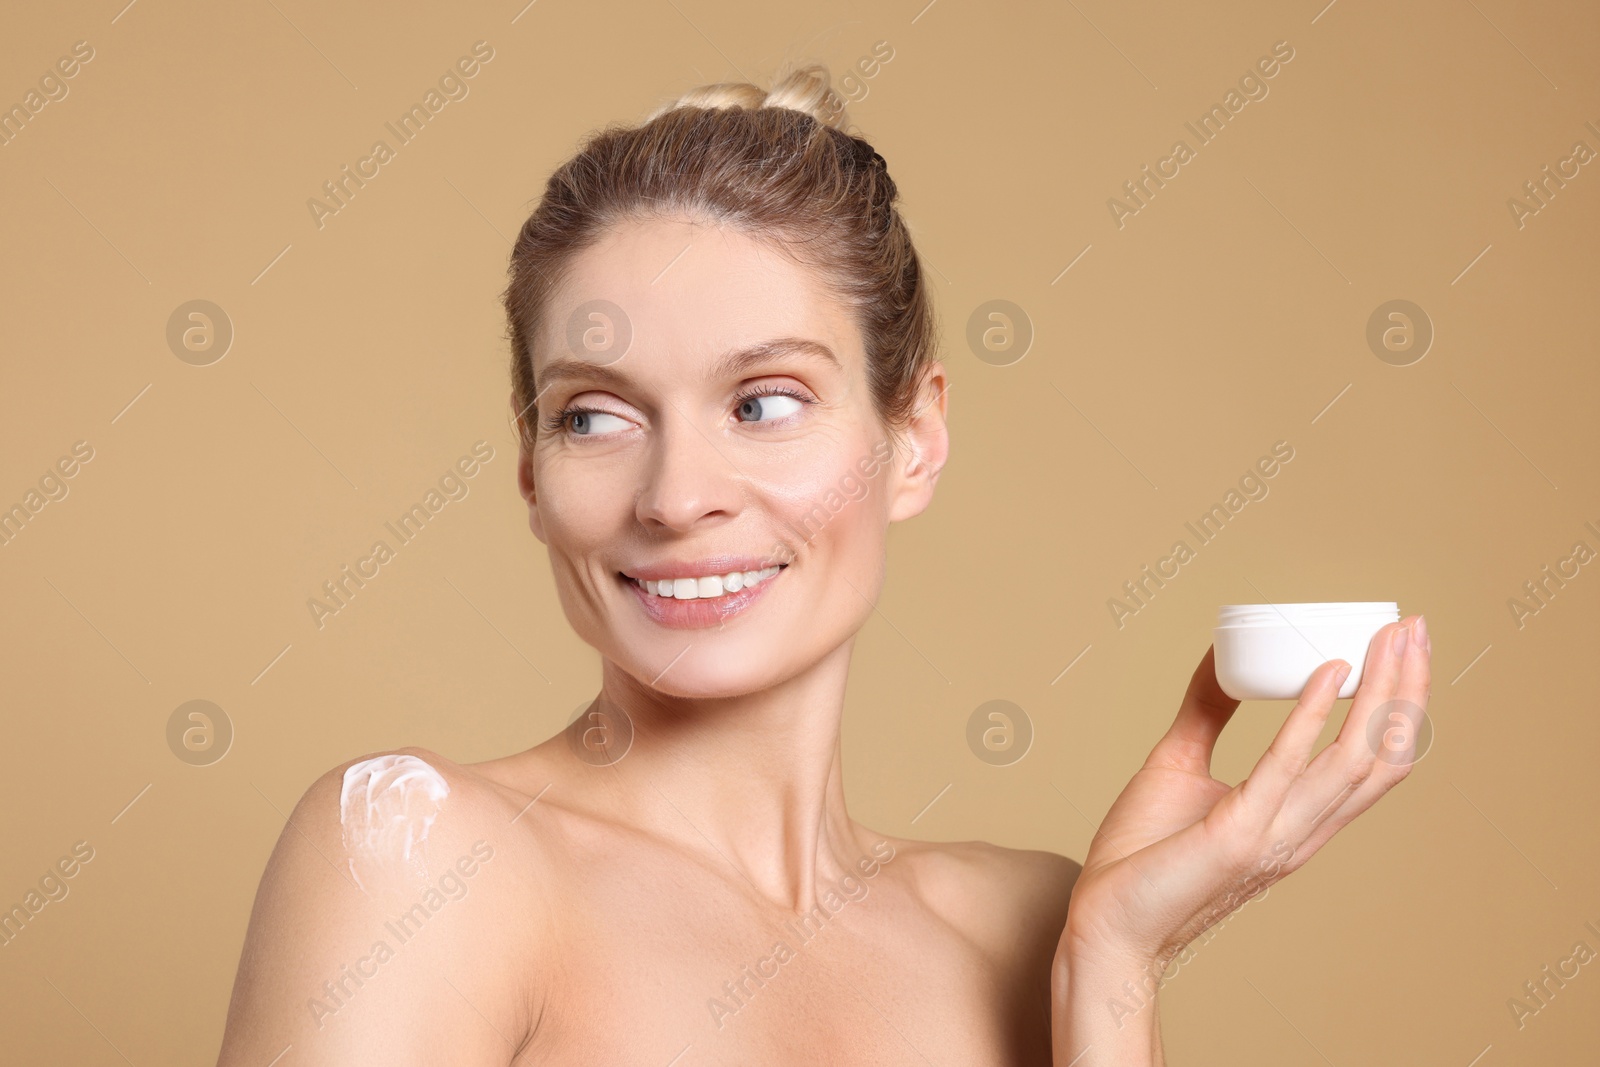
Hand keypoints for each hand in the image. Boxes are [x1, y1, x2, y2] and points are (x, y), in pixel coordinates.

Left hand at [1059, 615, 1431, 968]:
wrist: (1104, 921)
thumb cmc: (1140, 857)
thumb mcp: (1179, 764)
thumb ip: (1206, 714)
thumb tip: (1221, 657)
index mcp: (1296, 818)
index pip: (1373, 759)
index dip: (1398, 704)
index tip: (1403, 644)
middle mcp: (1300, 830)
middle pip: (1383, 756)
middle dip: (1407, 687)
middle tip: (1416, 626)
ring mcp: (1275, 836)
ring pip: (1355, 760)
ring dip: (1380, 693)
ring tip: (1390, 638)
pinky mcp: (1238, 836)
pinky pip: (1284, 769)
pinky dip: (1311, 717)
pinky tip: (1327, 673)